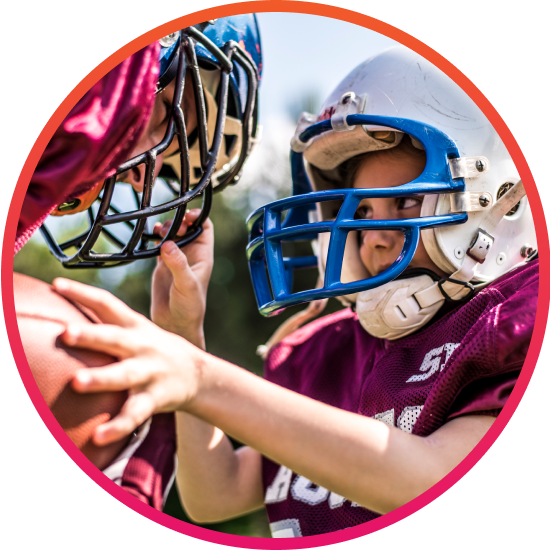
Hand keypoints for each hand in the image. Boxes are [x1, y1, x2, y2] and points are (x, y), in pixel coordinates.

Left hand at [52, 278, 202, 445]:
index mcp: (134, 326)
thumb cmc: (154, 350)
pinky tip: (98, 437)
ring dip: (101, 378)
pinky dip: (118, 426)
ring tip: (77, 382)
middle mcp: (141, 346)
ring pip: (124, 375)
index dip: (83, 293)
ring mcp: (149, 372)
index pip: (107, 304)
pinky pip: (134, 414)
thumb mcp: (137, 331)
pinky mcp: (155, 398)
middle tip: (66, 332)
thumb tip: (58, 320)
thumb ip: (105, 325)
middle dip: (91, 335)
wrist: (198, 374)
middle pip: (114, 338)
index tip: (56, 284)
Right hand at [151, 209, 212, 347]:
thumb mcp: (187, 285)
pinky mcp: (162, 265)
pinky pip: (159, 245)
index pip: (204, 227)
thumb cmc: (190, 308)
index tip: (187, 214)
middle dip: (178, 221)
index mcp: (203, 256)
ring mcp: (176, 259)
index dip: (198, 217)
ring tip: (159, 231)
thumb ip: (178, 264)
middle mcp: (190, 254)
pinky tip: (151, 235)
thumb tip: (168, 245)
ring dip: (166, 228)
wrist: (175, 325)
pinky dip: (155, 237)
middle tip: (169, 227)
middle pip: (186, 227)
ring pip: (172, 234)